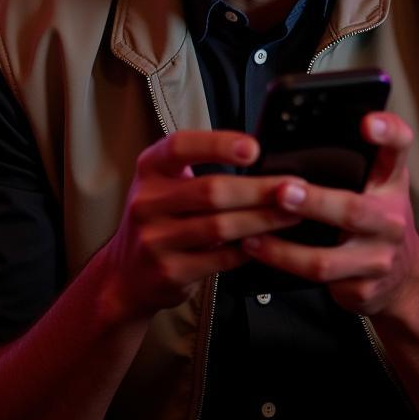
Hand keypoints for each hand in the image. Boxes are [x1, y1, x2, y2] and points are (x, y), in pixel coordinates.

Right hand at [97, 131, 301, 322]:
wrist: (125, 274)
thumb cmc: (160, 217)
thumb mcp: (166, 182)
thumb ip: (201, 167)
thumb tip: (261, 156)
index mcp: (150, 169)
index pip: (180, 147)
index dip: (218, 144)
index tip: (254, 148)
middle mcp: (146, 201)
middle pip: (211, 190)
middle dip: (259, 189)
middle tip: (293, 188)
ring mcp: (154, 239)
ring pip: (220, 227)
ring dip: (262, 220)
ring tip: (292, 214)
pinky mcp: (168, 272)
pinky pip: (219, 259)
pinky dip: (248, 250)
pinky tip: (269, 243)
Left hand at [241, 111, 418, 315]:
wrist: (403, 277)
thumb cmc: (377, 218)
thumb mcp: (376, 184)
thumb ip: (351, 160)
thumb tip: (294, 138)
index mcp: (391, 181)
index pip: (399, 146)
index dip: (386, 132)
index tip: (365, 122)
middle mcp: (391, 218)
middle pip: (354, 209)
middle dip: (314, 202)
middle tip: (282, 191)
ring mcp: (378, 257)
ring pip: (327, 258)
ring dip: (284, 248)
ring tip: (252, 233)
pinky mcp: (362, 288)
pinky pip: (318, 281)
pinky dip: (283, 266)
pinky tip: (261, 253)